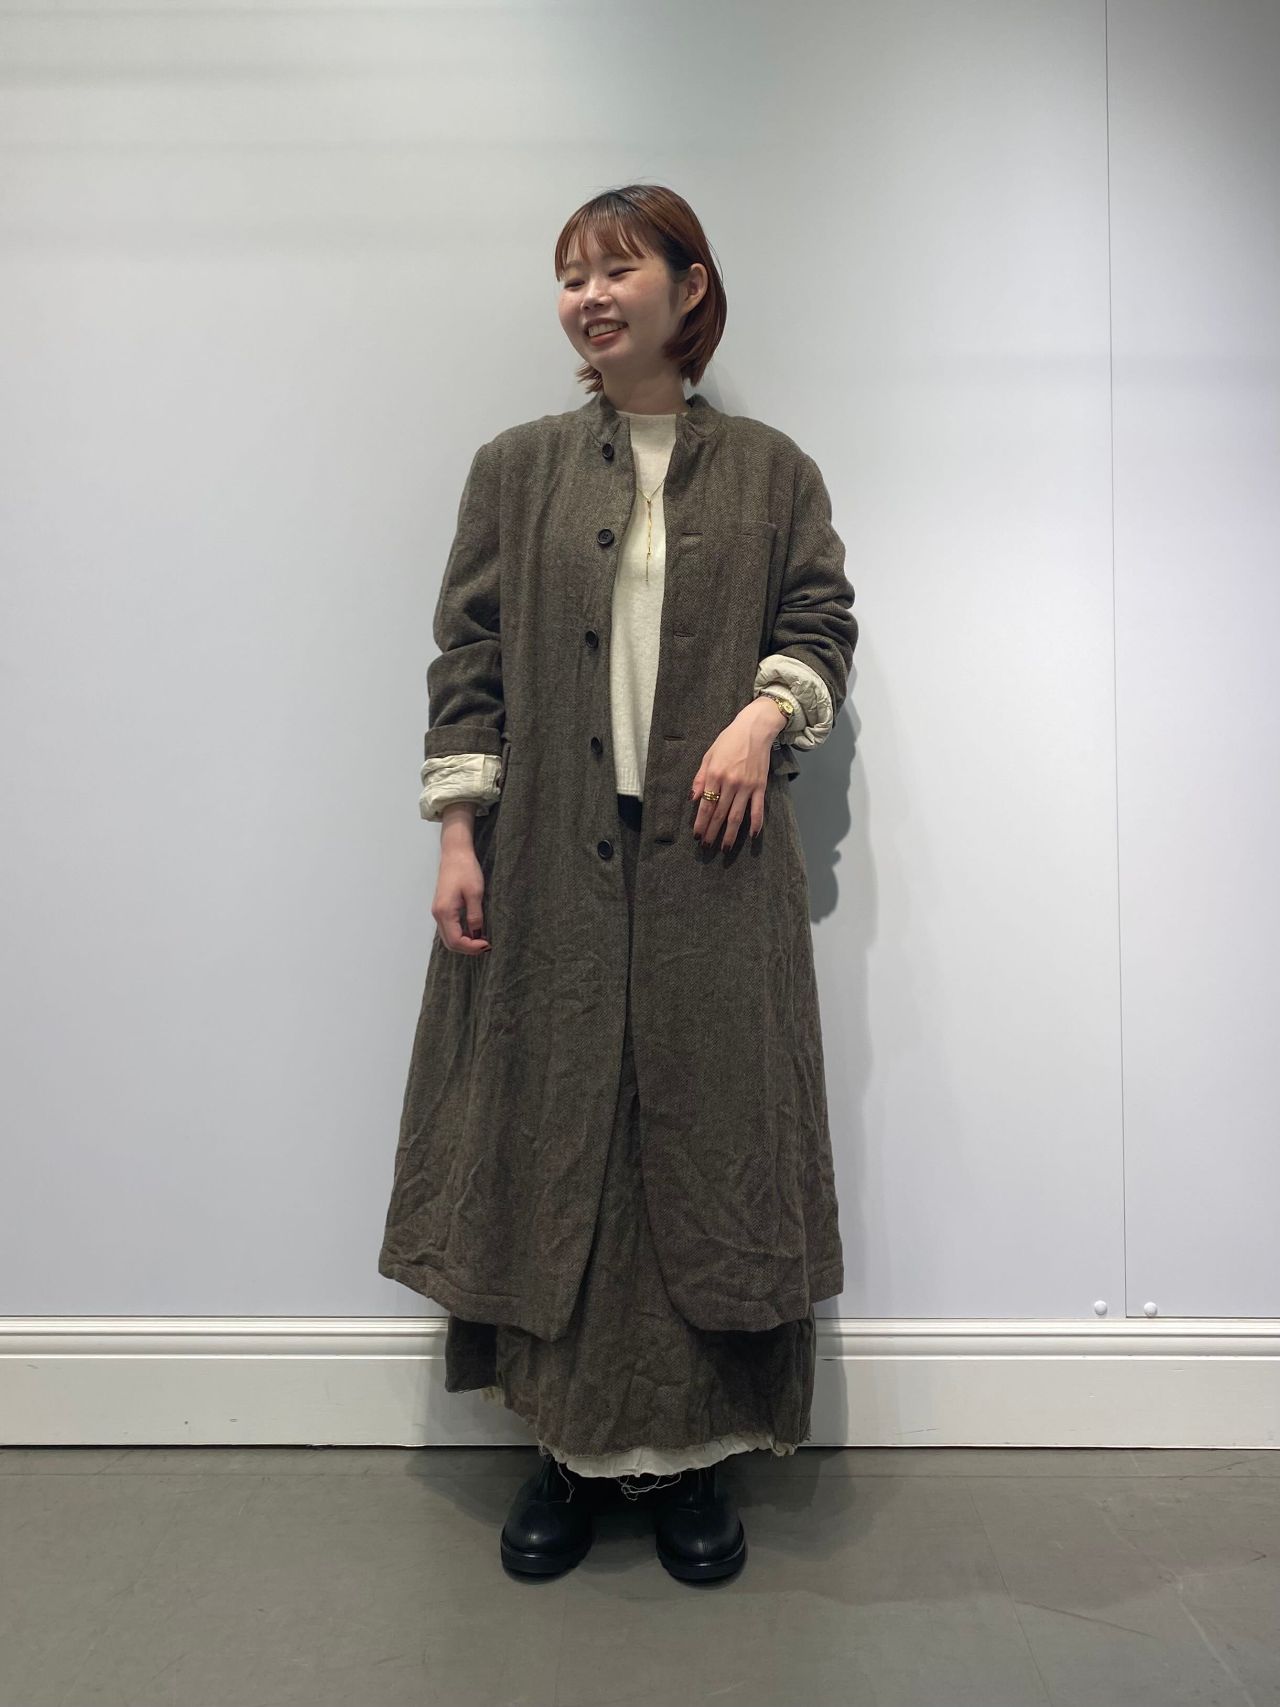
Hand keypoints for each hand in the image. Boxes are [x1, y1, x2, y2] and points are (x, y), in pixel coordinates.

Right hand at [433, 809, 490, 951]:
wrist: (455, 853)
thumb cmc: (466, 870)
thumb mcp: (475, 894)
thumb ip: (475, 916)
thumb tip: (477, 935)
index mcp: (445, 912)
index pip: (456, 941)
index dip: (472, 947)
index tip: (488, 944)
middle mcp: (438, 915)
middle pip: (450, 943)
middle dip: (468, 949)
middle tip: (486, 946)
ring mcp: (438, 912)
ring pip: (449, 937)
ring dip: (464, 943)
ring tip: (482, 940)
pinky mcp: (442, 908)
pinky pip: (449, 929)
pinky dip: (460, 935)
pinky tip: (474, 932)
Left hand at [689, 696, 786, 849]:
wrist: (754, 729)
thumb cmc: (729, 741)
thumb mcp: (709, 755)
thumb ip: (700, 778)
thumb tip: (692, 799)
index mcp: (715, 775)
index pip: (706, 805)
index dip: (701, 823)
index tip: (697, 836)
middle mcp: (730, 783)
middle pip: (720, 814)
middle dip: (712, 832)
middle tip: (706, 847)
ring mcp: (746, 786)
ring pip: (737, 816)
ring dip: (730, 834)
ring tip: (725, 848)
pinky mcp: (760, 786)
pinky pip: (758, 809)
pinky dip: (756, 824)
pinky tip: (752, 836)